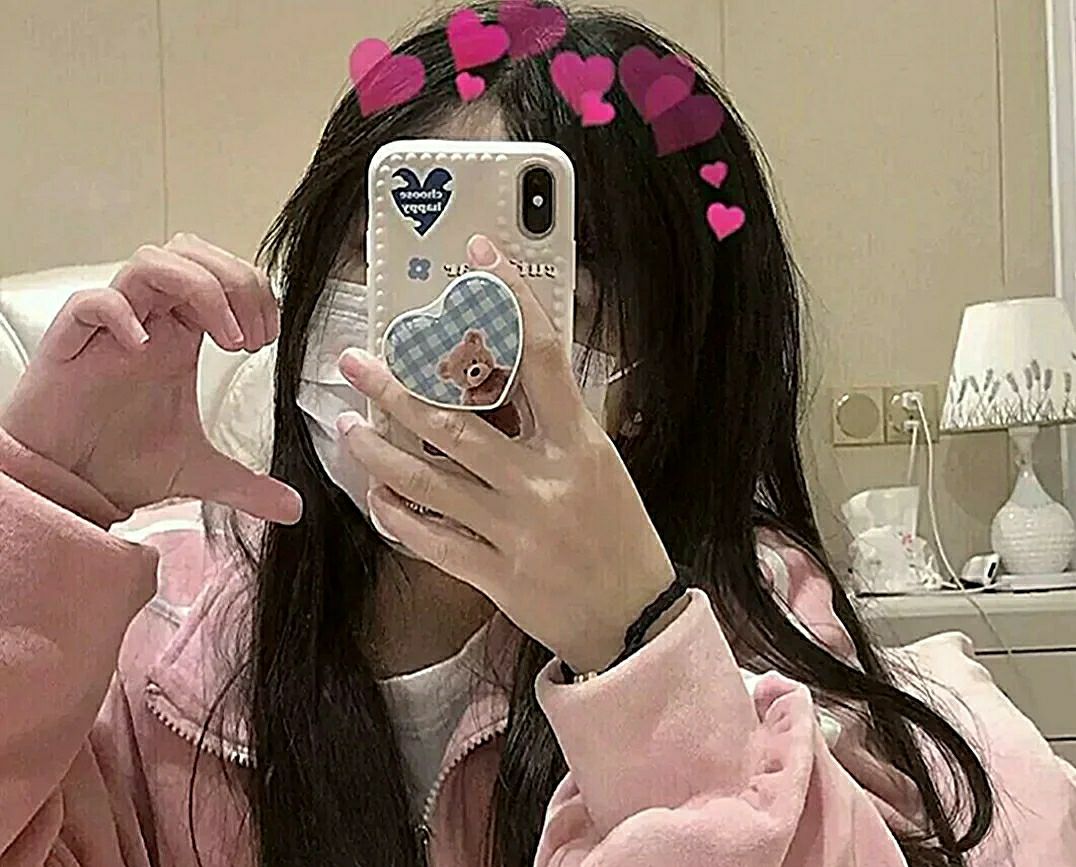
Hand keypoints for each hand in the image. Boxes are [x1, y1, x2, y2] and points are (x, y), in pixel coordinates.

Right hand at [0, 233, 301, 523]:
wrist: (65, 486)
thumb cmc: (117, 462)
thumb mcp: (199, 471)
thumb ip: (249, 484)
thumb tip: (294, 509)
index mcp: (180, 336)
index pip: (221, 275)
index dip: (254, 292)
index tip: (269, 338)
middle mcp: (148, 321)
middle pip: (191, 253)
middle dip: (233, 282)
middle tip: (250, 337)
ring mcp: (109, 328)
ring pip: (150, 263)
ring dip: (196, 288)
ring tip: (223, 338)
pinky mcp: (69, 345)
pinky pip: (91, 303)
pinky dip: (120, 313)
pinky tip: (144, 348)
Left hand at [335, 235, 675, 672]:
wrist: (635, 619)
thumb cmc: (623, 536)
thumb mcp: (604, 468)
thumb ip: (556, 427)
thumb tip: (506, 382)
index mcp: (581, 445)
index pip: (542, 357)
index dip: (511, 301)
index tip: (482, 257)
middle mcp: (545, 482)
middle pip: (458, 423)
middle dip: (398, 388)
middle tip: (355, 361)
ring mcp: (516, 531)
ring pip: (431, 481)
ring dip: (380, 451)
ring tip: (345, 426)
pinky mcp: (496, 576)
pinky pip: (432, 540)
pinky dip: (398, 516)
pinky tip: (375, 495)